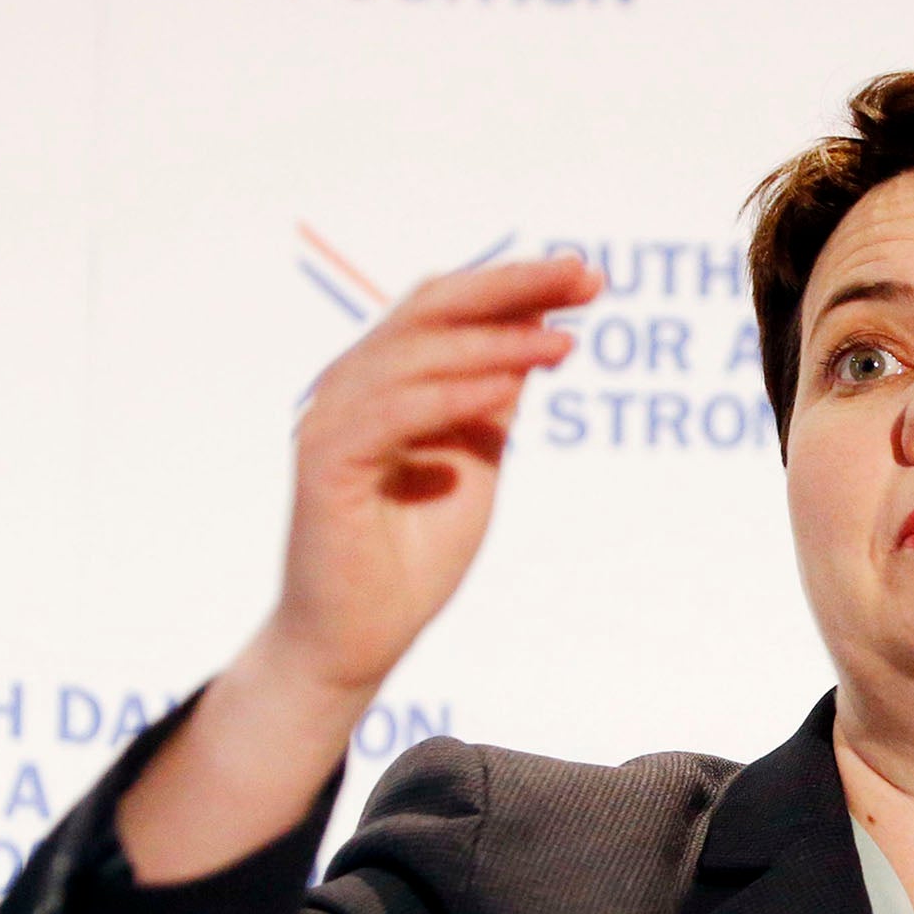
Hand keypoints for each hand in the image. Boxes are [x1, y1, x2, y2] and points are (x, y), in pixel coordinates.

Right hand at [267, 255, 603, 693]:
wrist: (361, 637)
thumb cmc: (413, 554)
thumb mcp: (478, 460)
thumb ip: (495, 399)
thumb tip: (540, 331)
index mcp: (387, 378)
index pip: (449, 308)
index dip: (516, 284)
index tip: (587, 276)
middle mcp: (353, 385)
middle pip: (432, 308)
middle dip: (513, 287)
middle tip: (586, 278)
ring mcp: (333, 420)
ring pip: (417, 355)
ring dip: (497, 344)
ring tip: (564, 344)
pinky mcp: (326, 464)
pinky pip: (393, 414)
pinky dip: (451, 396)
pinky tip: (507, 391)